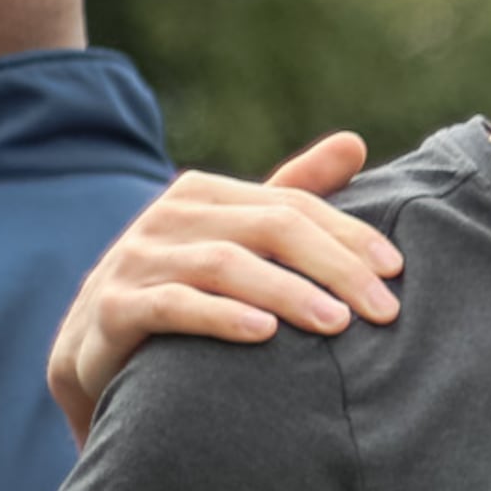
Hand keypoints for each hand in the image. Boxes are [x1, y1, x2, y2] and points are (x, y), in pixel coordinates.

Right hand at [46, 133, 399, 444]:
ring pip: (225, 265)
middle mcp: (171, 217)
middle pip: (269, 228)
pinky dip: (221, 316)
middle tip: (385, 309)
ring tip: (338, 323)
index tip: (397, 271)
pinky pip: (173, 305)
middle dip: (335, 267)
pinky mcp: (115, 307)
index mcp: (206, 196)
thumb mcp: (236, 240)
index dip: (349, 236)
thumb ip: (291, 195)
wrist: (94, 350)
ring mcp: (139, 259)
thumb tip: (355, 141)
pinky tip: (263, 333)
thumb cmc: (183, 290)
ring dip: (288, 292)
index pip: (293, 205)